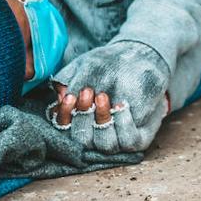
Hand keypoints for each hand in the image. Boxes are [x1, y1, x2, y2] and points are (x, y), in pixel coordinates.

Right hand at [47, 41, 170, 152]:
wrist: (139, 56)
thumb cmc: (109, 64)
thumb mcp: (87, 68)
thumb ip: (72, 81)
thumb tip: (61, 96)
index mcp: (78, 120)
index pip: (64, 129)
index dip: (64, 117)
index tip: (69, 97)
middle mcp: (95, 134)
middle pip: (82, 140)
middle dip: (83, 116)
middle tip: (88, 92)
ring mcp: (117, 138)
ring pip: (104, 144)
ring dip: (102, 119)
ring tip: (103, 96)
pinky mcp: (137, 138)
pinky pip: (128, 140)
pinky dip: (123, 123)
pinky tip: (121, 105)